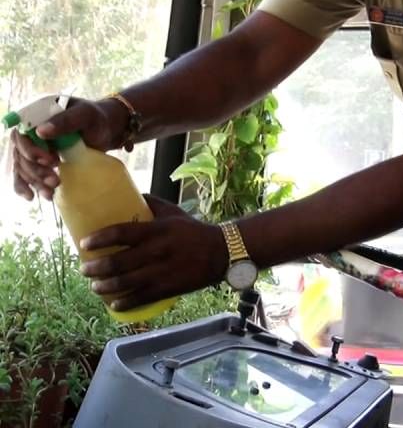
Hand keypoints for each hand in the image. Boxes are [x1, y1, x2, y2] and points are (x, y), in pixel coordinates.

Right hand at [10, 96, 126, 200]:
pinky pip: (27, 174)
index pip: (21, 135)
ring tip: (51, 192)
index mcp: (37, 116)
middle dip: (35, 170)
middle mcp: (31, 132)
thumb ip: (65, 121)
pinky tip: (35, 196)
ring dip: (34, 181)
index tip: (48, 160)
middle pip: (21, 154)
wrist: (109, 129)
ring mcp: (35, 147)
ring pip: (24, 167)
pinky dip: (28, 186)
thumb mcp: (85, 115)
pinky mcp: (42, 161)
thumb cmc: (97, 118)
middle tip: (54, 179)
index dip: (29, 150)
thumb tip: (40, 131)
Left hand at [79, 195, 227, 310]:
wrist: (223, 252)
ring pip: (125, 282)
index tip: (84, 243)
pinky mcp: (169, 287)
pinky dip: (124, 301)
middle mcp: (157, 251)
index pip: (121, 233)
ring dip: (104, 286)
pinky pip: (141, 297)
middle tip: (84, 269)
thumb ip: (152, 203)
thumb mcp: (174, 212)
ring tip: (94, 286)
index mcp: (157, 230)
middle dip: (95, 268)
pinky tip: (114, 303)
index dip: (99, 239)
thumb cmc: (194, 231)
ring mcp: (162, 271)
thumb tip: (129, 194)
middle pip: (117, 262)